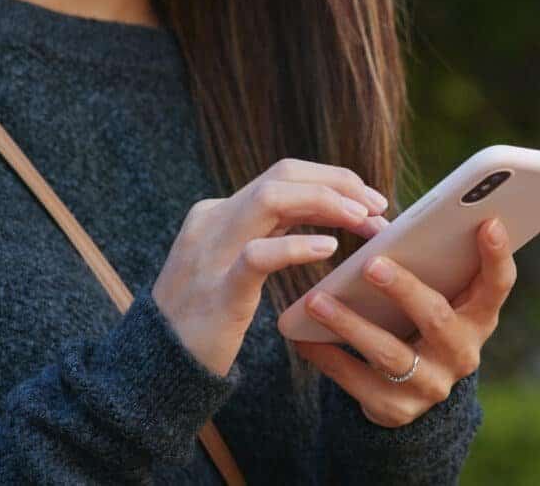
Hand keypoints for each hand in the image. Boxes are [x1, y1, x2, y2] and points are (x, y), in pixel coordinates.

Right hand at [152, 159, 389, 375]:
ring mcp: (211, 253)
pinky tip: (330, 249)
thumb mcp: (238, 262)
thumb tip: (329, 217)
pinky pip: (258, 255)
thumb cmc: (209, 316)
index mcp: (219, 212)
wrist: (159, 364)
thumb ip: (273, 233)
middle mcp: (212, 221)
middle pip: (282, 176)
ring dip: (326, 203)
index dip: (334, 180)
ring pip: (270, 200)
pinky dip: (297, 246)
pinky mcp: (217, 291)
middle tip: (380, 207)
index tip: (372, 201)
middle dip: (338, 184)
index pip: (284, 175)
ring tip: (364, 221)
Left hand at [288, 218, 516, 427]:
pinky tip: (303, 336)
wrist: (412, 391)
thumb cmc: (422, 321)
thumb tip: (388, 222)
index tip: (488, 221)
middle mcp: (462, 353)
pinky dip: (328, 356)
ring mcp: (431, 385)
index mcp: (479, 317)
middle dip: (404, 290)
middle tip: (370, 263)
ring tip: (316, 300)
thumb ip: (433, 266)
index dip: (497, 256)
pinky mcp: (396, 409)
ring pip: (390, 353)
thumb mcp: (441, 297)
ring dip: (351, 324)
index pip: (498, 285)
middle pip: (437, 318)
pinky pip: (356, 381)